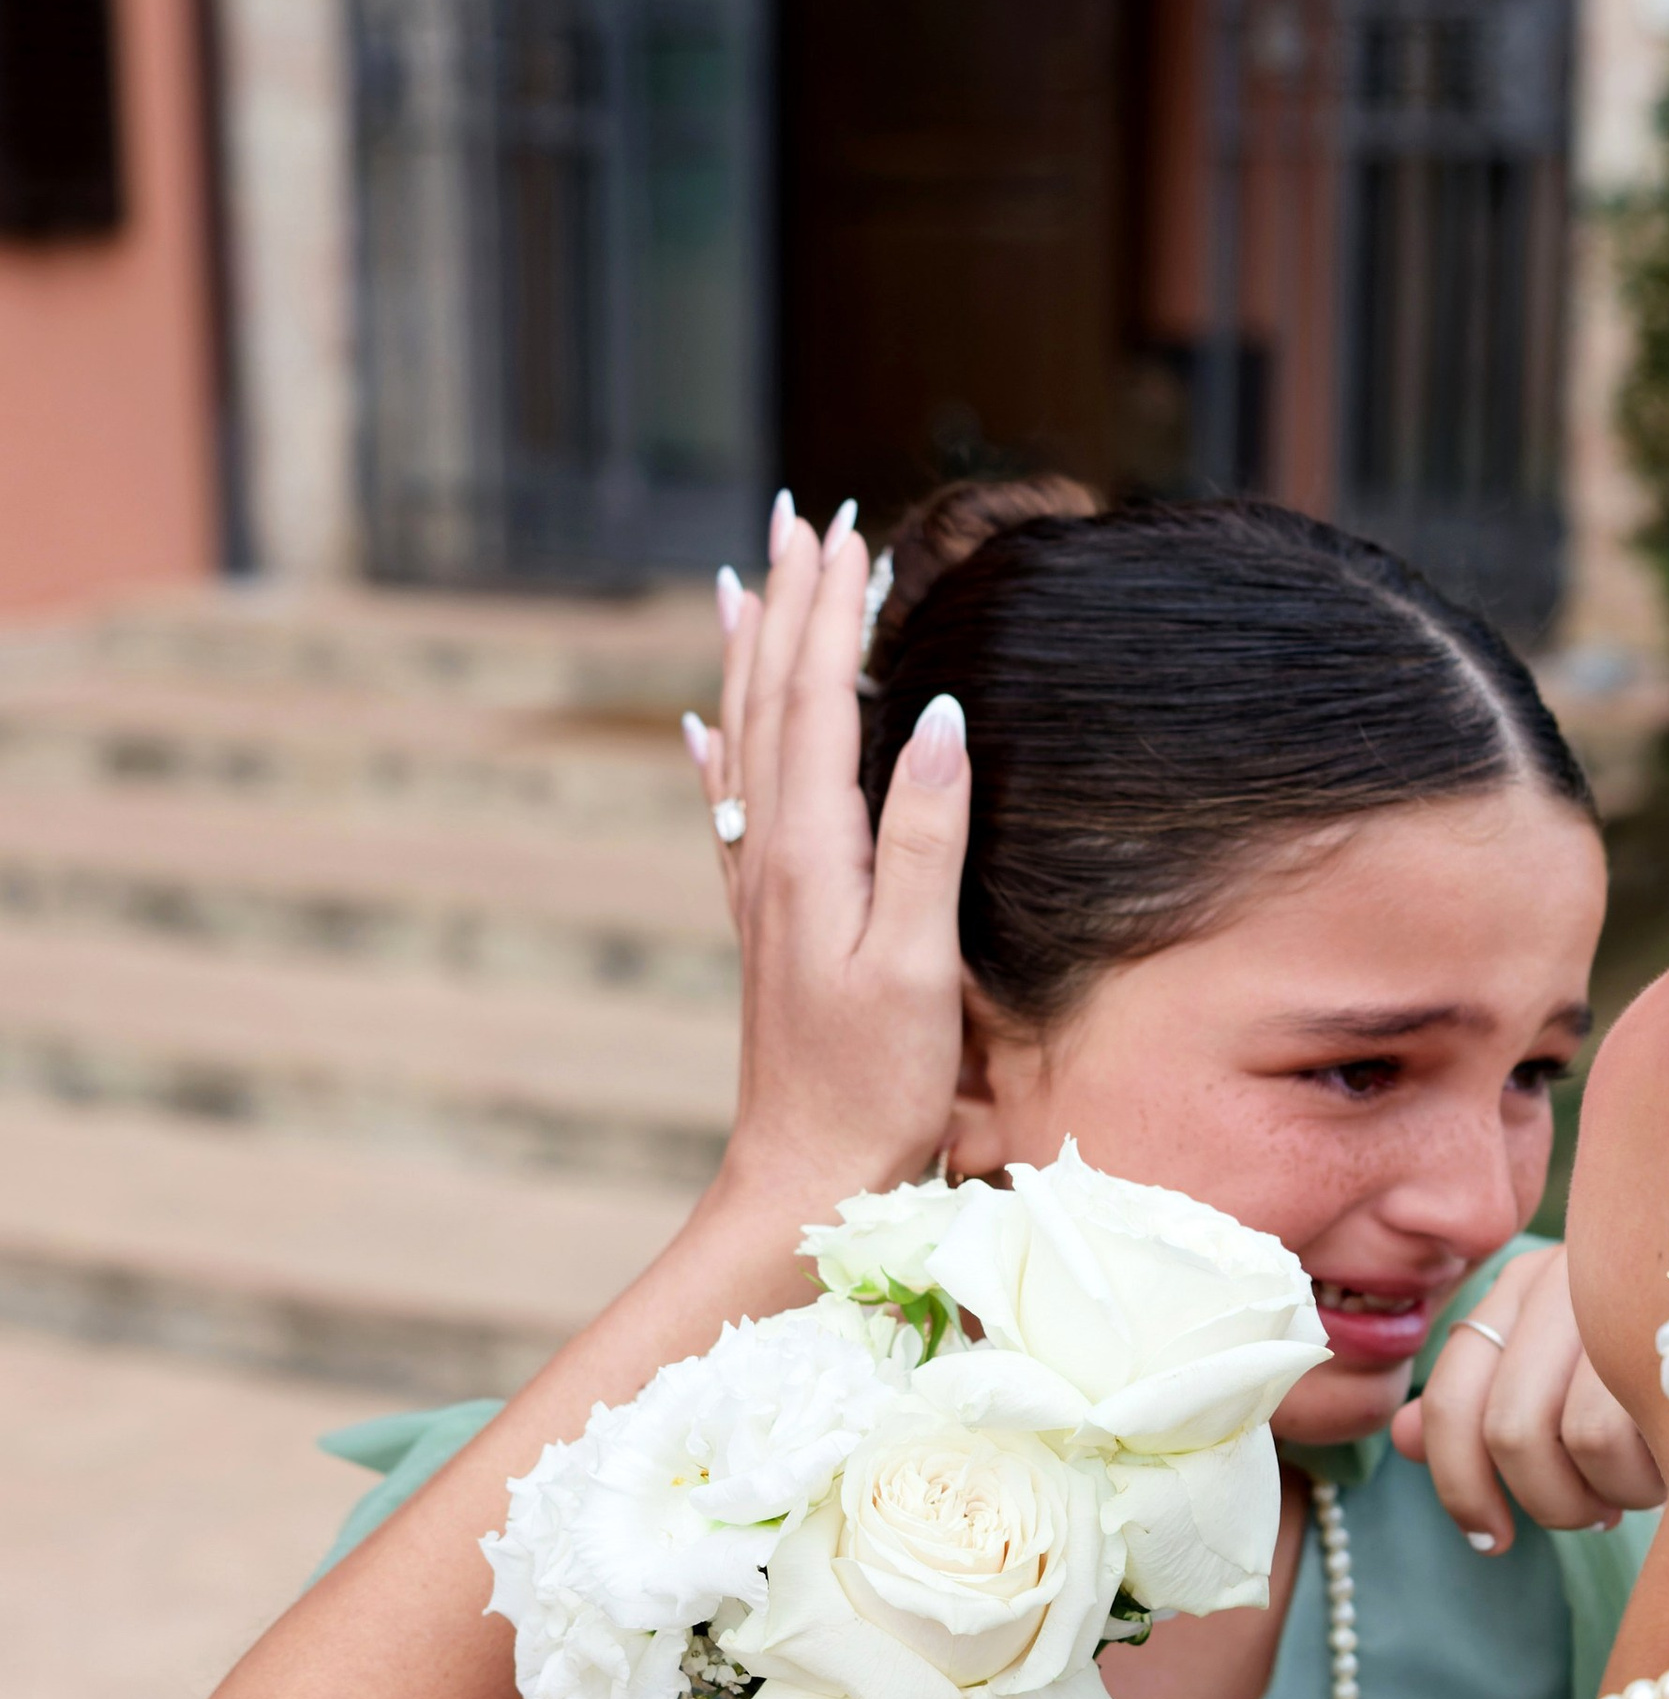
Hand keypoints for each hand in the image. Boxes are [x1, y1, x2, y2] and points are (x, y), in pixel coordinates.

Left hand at [687, 496, 970, 1209]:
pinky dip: (719, 754)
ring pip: (745, 745)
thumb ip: (924, 836)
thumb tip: (936, 714)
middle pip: (771, 704)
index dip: (829, 612)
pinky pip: (734, 811)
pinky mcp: (765, 929)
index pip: (815, 701)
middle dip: (789, 606)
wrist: (805, 1179)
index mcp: (810, 856)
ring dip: (750, 659)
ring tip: (746, 586)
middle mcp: (770, 860)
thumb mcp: (918, 962)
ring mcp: (760, 893)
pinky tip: (702, 732)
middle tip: (800, 518)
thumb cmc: (877, 1086)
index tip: (845, 531)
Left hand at [1391, 1244, 1664, 1548]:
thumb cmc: (1660, 1362)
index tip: (1487, 1538)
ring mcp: (1626, 1296)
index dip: (1457, 1483)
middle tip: (1585, 1516)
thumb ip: (1479, 1401)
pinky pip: (1628, 1437)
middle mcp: (1568, 1276)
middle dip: (1540, 1502)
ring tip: (1638, 1486)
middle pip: (1506, 1429)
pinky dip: (1645, 1480)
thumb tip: (1397, 1436)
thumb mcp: (1561, 1374)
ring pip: (1569, 1441)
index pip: (1450, 1395)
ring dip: (1600, 1495)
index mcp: (1526, 1282)